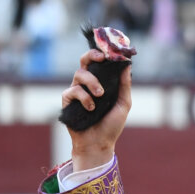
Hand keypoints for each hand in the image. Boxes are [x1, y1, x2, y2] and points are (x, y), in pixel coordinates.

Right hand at [61, 49, 132, 170]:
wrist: (99, 143)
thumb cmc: (111, 126)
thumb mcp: (123, 104)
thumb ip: (124, 85)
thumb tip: (127, 64)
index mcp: (101, 83)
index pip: (99, 62)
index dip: (102, 53)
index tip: (110, 50)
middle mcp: (88, 84)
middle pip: (85, 61)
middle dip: (92, 55)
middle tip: (101, 57)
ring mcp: (77, 91)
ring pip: (79, 74)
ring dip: (92, 82)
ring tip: (100, 95)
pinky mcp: (68, 101)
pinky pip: (73, 90)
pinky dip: (84, 97)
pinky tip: (91, 108)